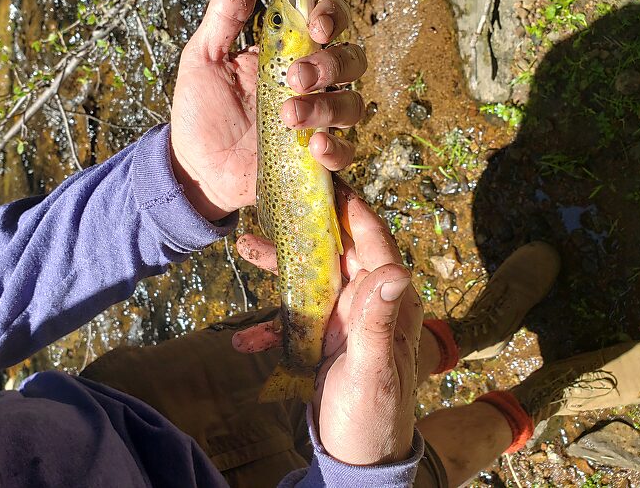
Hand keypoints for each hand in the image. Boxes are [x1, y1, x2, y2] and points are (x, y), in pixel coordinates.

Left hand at [170, 0, 366, 220]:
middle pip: (351, 61)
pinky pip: (346, 153)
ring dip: (328, 107)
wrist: (194, 168)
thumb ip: (225, 15)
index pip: (330, 24)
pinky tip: (314, 147)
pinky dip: (337, 149)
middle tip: (294, 79)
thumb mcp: (204, 58)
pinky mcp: (315, 159)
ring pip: (353, 105)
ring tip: (288, 116)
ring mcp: (316, 122)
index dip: (333, 18)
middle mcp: (311, 85)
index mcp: (288, 54)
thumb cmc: (201, 111)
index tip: (316, 27)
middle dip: (330, 65)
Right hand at [232, 182, 421, 464]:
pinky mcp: (326, 339)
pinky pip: (295, 320)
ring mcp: (346, 320)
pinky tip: (243, 338)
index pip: (375, 242)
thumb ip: (380, 322)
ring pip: (311, 279)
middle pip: (336, 252)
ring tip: (245, 247)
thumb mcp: (374, 370)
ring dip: (280, 267)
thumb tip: (396, 270)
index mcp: (389, 302)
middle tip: (277, 202)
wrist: (360, 460)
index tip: (330, 179)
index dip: (354, 209)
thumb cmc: (375, 418)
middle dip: (306, 229)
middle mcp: (369, 303)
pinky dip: (271, 324)